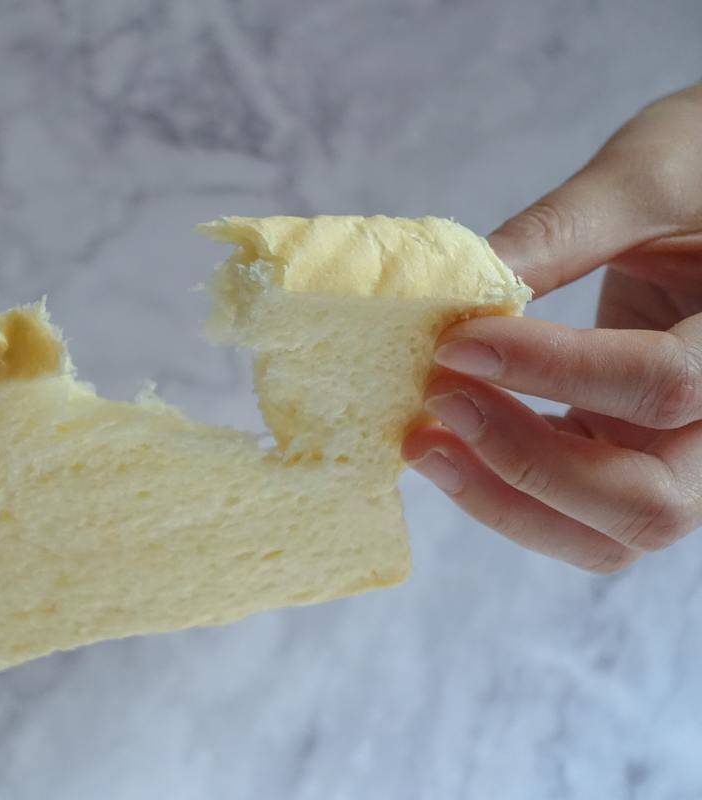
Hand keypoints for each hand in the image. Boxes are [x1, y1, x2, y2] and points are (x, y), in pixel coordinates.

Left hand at [403, 83, 701, 572]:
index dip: (552, 369)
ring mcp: (688, 457)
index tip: (458, 341)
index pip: (662, 385)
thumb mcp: (649, 175)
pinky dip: (505, 495)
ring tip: (422, 441)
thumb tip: (459, 283)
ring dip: (504, 498)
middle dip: (527, 461)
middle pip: (649, 502)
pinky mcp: (638, 461)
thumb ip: (564, 230)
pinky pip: (577, 518)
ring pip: (609, 535)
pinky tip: (443, 445)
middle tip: (438, 398)